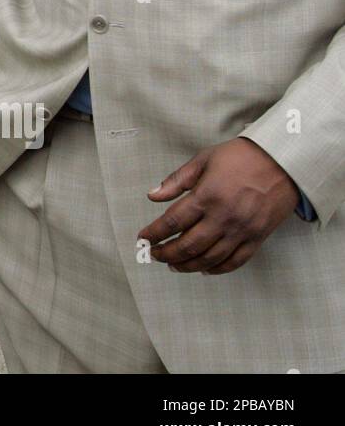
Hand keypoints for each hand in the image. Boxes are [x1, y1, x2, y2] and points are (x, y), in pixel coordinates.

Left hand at [138, 138, 299, 275]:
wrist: (282, 162)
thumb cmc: (241, 157)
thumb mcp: (203, 160)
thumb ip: (177, 180)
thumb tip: (152, 195)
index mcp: (206, 196)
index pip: (172, 222)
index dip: (154, 233)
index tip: (142, 239)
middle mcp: (223, 217)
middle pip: (188, 245)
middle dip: (166, 253)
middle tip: (154, 255)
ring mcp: (242, 230)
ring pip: (210, 258)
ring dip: (188, 265)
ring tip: (173, 265)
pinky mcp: (258, 238)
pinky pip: (235, 261)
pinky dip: (217, 269)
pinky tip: (204, 269)